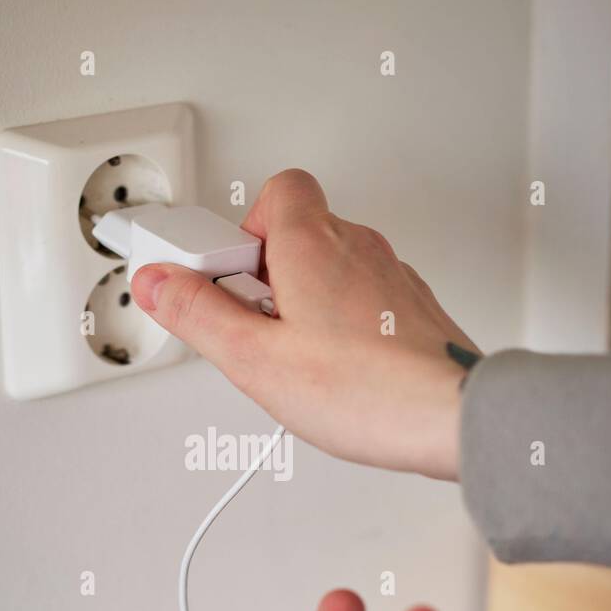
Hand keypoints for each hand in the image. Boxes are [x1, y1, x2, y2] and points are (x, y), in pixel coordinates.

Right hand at [130, 171, 478, 480]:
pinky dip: (337, 322)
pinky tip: (331, 371)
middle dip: (262, 274)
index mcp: (313, 241)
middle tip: (248, 325)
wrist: (452, 418)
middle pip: (296, 233)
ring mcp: (391, 277)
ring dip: (300, 301)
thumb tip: (159, 282)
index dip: (235, 232)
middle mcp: (358, 245)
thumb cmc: (367, 389)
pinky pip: (361, 299)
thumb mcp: (254, 358)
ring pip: (329, 268)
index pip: (272, 192)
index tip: (212, 278)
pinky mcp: (411, 311)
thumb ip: (198, 313)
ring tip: (291, 358)